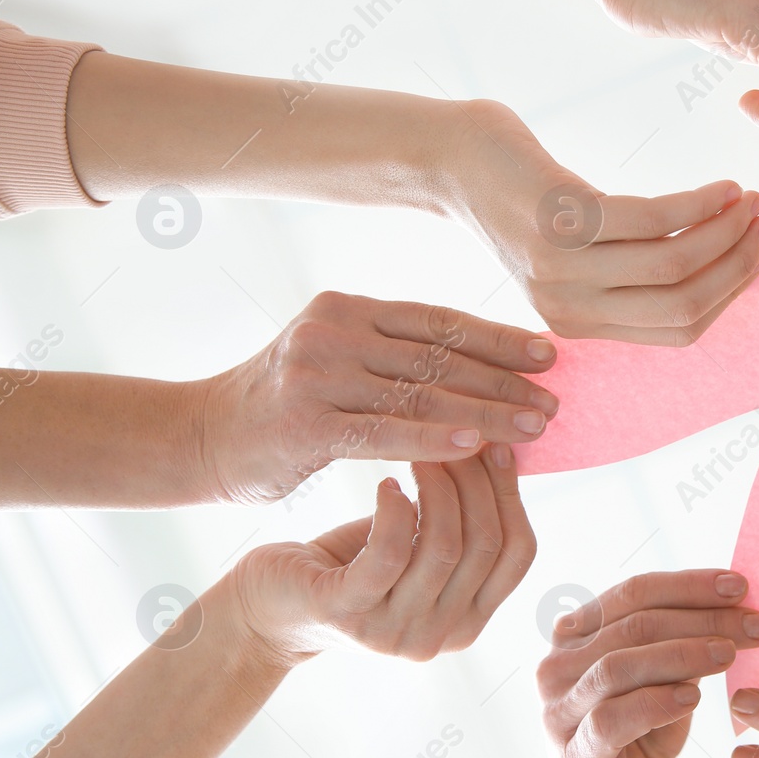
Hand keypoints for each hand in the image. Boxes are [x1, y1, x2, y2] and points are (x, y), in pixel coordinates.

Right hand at [199, 290, 557, 504]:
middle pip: (440, 357)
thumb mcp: (339, 364)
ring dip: (487, 412)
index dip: (499, 338)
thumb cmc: (285, 409)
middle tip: (557, 401)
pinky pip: (385, 431)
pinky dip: (434, 439)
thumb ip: (398, 361)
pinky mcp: (305, 423)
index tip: (550, 355)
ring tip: (535, 427)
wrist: (200, 440)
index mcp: (349, 309)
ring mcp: (316, 374)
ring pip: (422, 394)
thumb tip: (488, 372)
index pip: (440, 322)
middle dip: (505, 380)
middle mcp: (333, 331)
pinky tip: (476, 447)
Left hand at [229, 445, 533, 662]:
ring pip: (446, 548)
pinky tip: (385, 484)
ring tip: (418, 451)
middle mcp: (439, 637)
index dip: (511, 493)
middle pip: (486, 546)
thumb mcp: (417, 547)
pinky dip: (395, 510)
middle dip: (476, 480)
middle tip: (455, 434)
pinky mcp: (347, 614)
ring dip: (439, 487)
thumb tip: (502, 447)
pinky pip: (390, 554)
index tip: (495, 442)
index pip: (519, 554)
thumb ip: (461, 521)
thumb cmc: (349, 565)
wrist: (266, 608)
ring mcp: (393, 633)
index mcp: (468, 622)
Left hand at [443, 101, 758, 344]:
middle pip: (684, 303)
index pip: (680, 330)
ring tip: (750, 198)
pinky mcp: (561, 220)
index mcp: (580, 325)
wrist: (455, 162)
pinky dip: (699, 202)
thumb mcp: (580, 255)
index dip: (730, 294)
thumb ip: (634, 273)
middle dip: (738, 264)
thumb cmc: (529, 201)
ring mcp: (563, 267)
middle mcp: (570, 307)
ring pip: (675, 263)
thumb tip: (721, 267)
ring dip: (726, 229)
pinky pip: (653, 220)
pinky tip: (720, 186)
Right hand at [537, 570, 758, 757]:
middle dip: (703, 619)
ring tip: (731, 655)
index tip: (742, 586)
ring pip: (620, 664)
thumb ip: (681, 644)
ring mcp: (560, 710)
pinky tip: (694, 698)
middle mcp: (558, 665)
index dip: (689, 585)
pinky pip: (613, 718)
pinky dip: (657, 702)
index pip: (635, 592)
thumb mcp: (663, 680)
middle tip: (757, 623)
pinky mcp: (575, 754)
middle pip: (634, 624)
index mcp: (576, 635)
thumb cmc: (638, 737)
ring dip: (684, 654)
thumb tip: (735, 606)